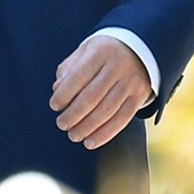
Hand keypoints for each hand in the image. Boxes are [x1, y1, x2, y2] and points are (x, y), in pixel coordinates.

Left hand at [50, 35, 155, 150]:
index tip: (54, 106)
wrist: (138, 51)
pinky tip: (91, 141)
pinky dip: (105, 133)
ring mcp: (131, 82)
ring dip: (88, 127)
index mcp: (100, 51)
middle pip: (93, 96)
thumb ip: (68, 70)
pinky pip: (122, 119)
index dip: (65, 94)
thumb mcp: (84, 52)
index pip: (79, 76)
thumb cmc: (102, 54)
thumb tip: (57, 90)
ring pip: (107, 110)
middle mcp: (118, 66)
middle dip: (74, 114)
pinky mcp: (140, 96)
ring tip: (73, 135)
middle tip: (61, 124)